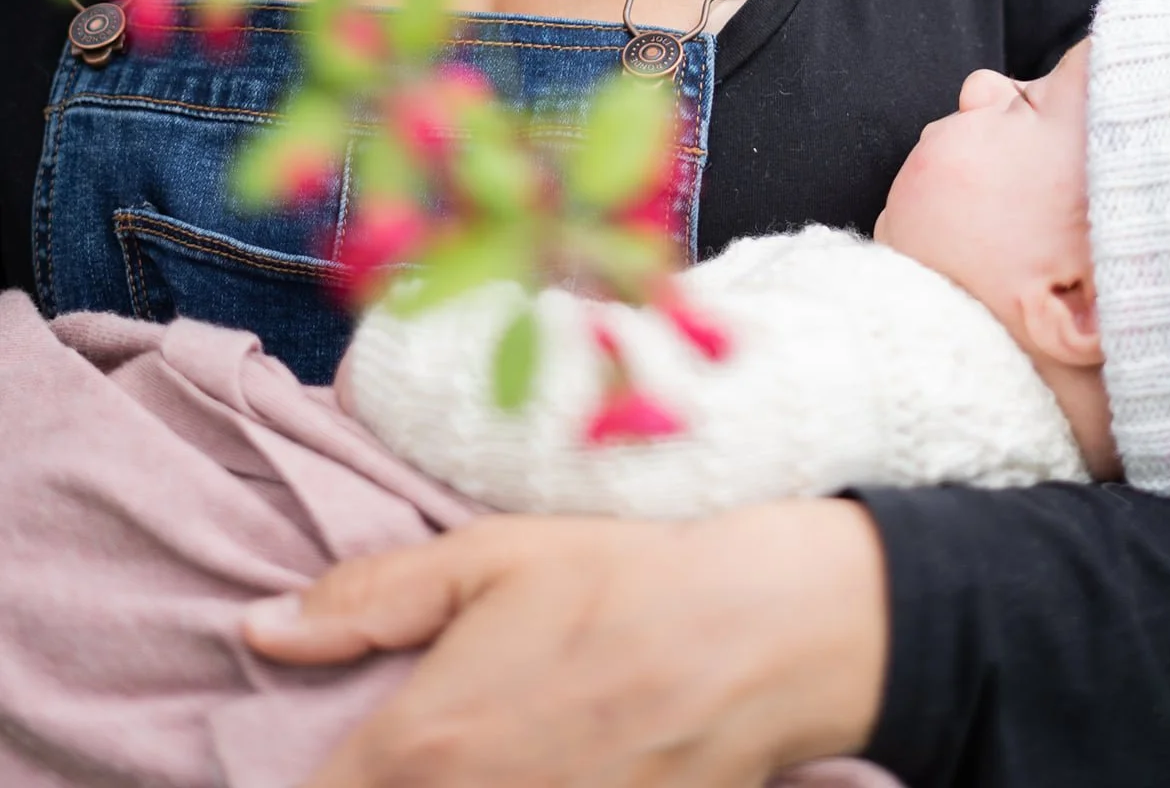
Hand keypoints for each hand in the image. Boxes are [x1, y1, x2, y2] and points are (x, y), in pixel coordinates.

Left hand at [243, 499, 888, 787]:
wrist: (754, 639)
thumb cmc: (617, 584)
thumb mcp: (488, 557)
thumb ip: (367, 598)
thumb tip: (262, 628)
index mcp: (422, 747)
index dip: (298, 781)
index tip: (321, 758)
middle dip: (375, 783)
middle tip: (410, 747)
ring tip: (477, 753)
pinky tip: (536, 767)